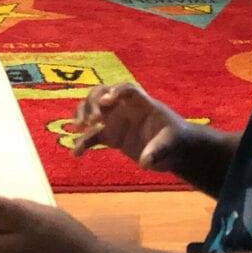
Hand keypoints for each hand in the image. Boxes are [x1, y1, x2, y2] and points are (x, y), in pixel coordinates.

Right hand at [71, 83, 192, 171]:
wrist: (173, 152)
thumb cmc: (175, 140)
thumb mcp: (171, 144)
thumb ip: (158, 151)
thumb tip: (145, 163)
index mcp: (141, 102)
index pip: (127, 89)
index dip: (116, 91)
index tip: (107, 101)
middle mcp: (124, 107)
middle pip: (102, 93)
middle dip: (93, 102)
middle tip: (92, 120)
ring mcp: (115, 120)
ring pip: (91, 108)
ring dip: (82, 114)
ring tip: (78, 128)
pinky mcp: (110, 136)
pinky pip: (92, 136)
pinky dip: (82, 142)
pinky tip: (76, 153)